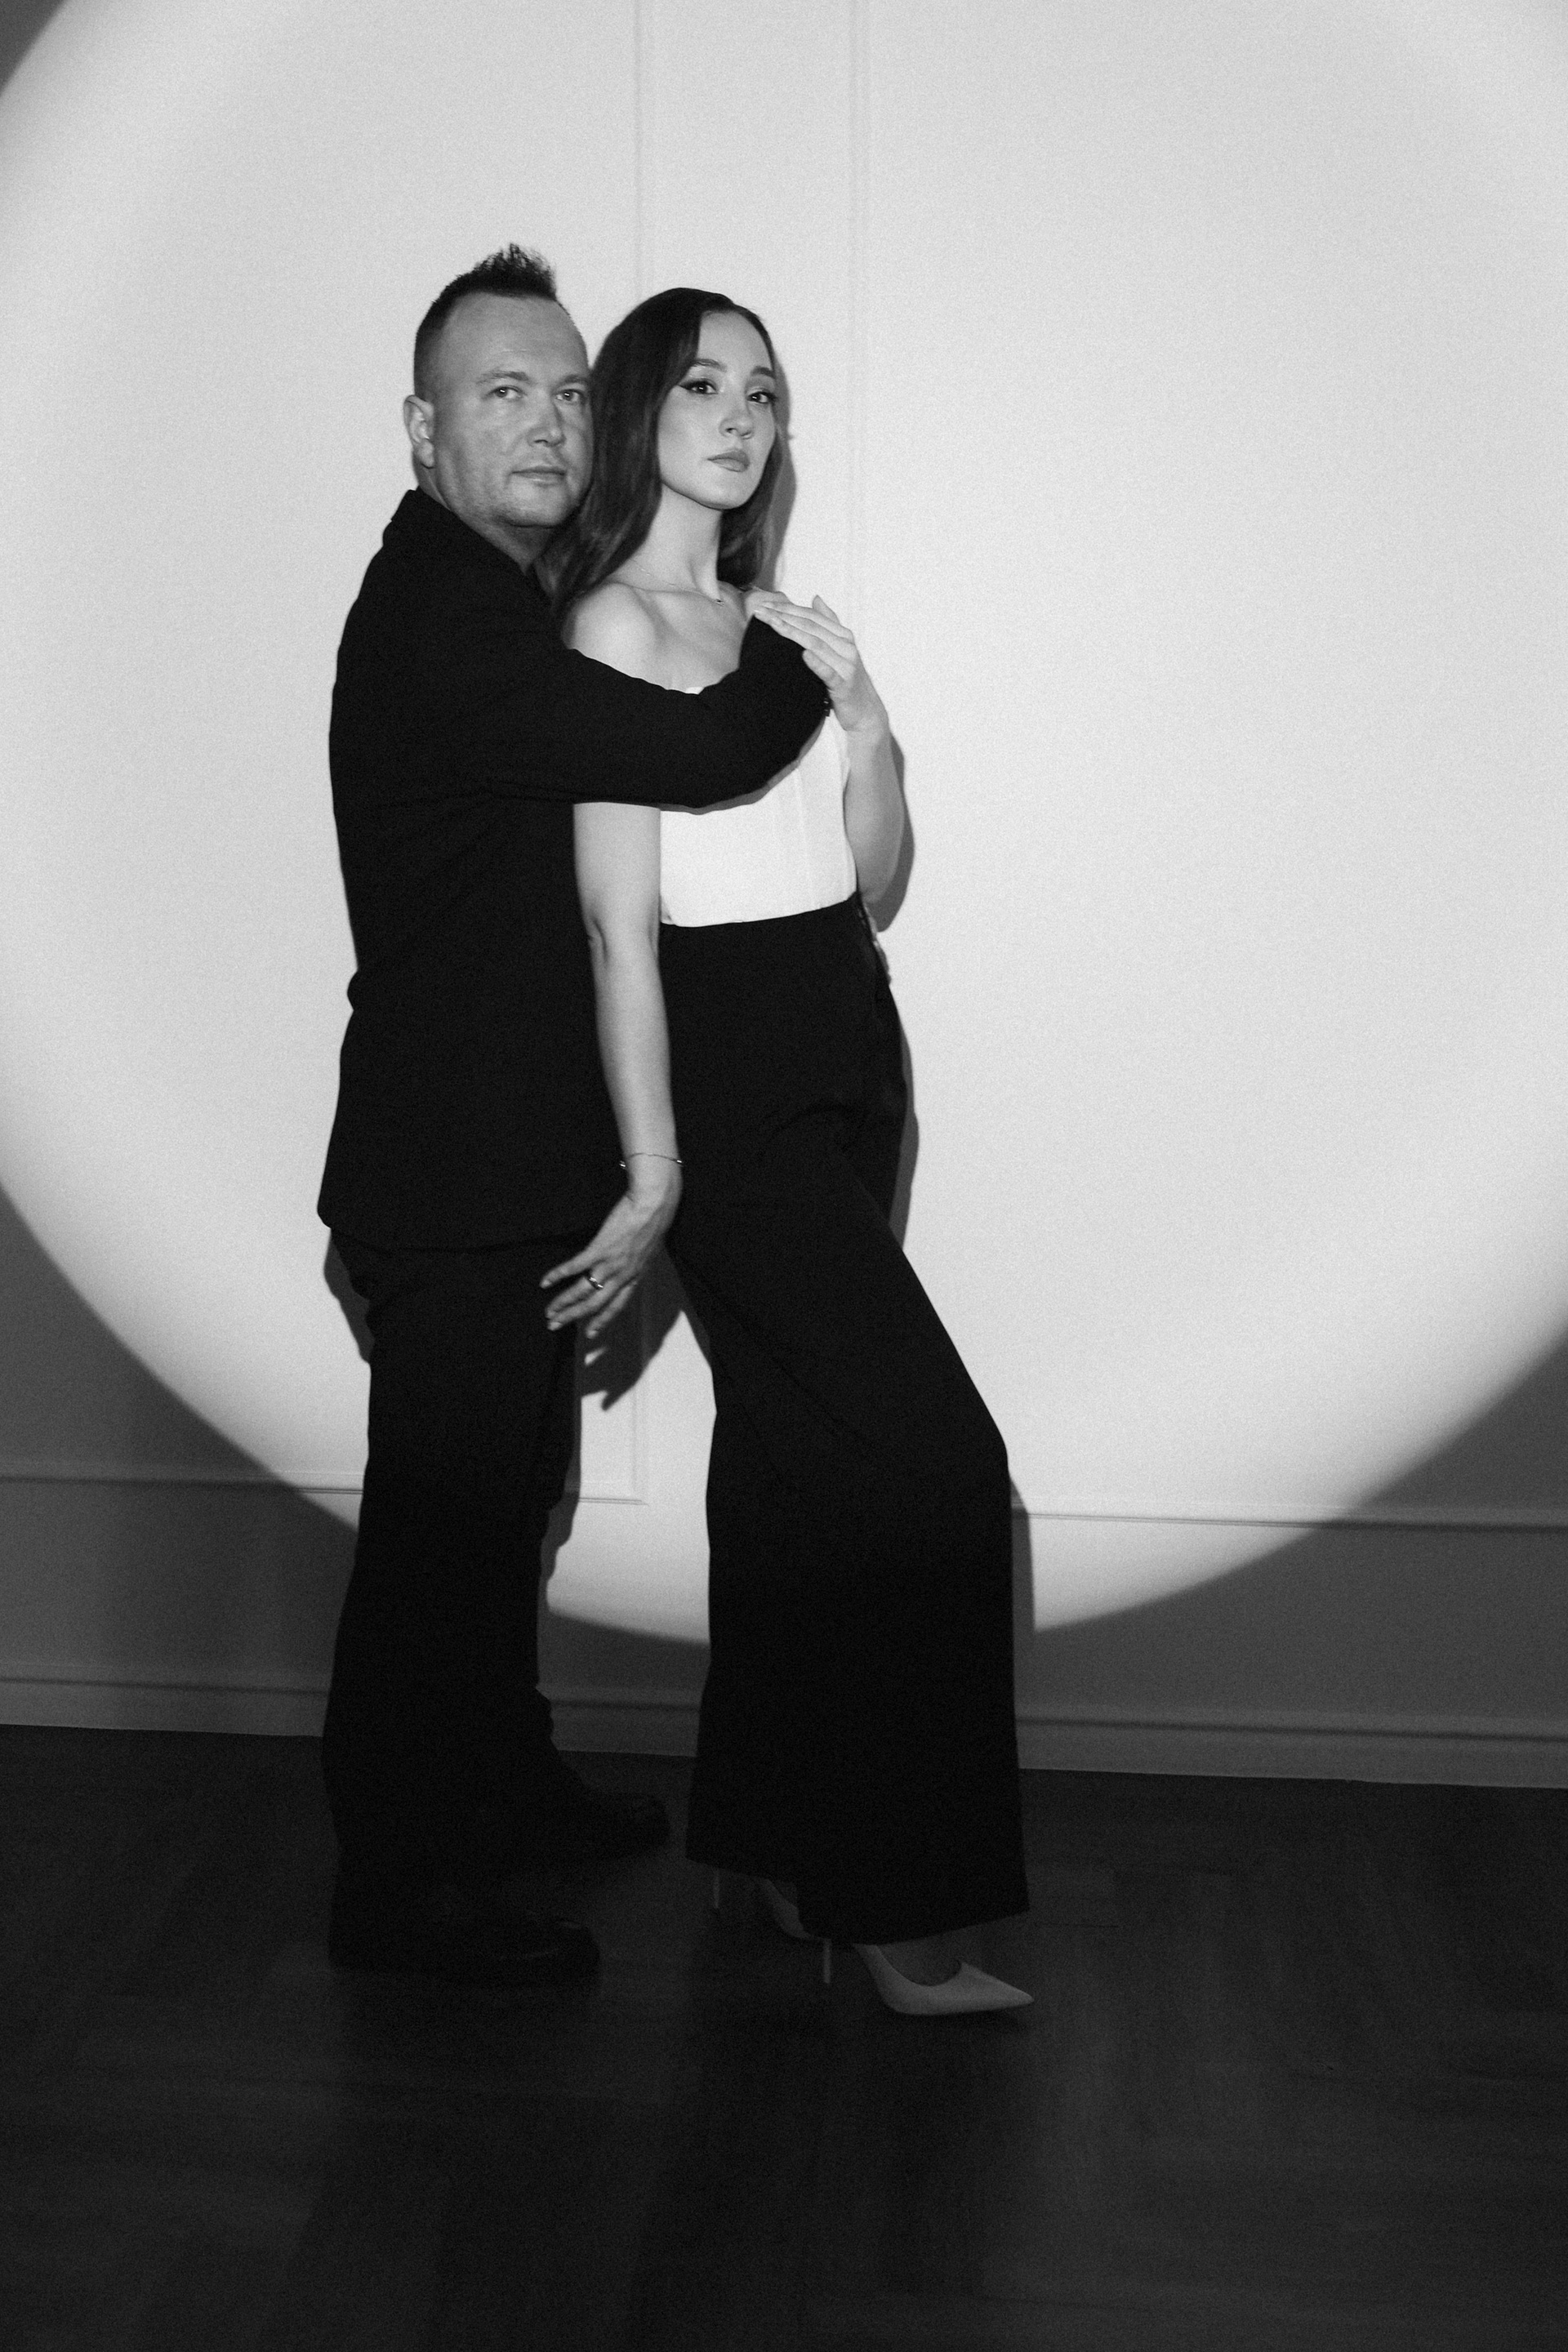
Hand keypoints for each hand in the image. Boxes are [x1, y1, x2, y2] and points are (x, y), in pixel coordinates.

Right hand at [541, 1162, 680, 1337]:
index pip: (616, 1307)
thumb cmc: (655, 1221)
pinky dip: (558, 1275)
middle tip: (556, 1325)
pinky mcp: (599, 1249)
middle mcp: (622, 1276)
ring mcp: (610, 1264)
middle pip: (594, 1305)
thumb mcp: (649, 1248)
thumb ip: (636, 1260)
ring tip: (549, 1312)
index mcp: (635, 1277)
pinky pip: (574, 1267)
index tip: (590, 1333)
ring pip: (582, 1292)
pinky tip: (545, 1281)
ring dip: (563, 1303)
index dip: (602, 1321)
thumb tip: (627, 1263)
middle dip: (573, 1317)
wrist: (653, 1205)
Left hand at [745, 594, 887, 738]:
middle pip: (811, 627)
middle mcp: (846, 647)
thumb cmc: (846, 680)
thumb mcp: (839, 648)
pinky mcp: (844, 685)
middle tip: (761, 612)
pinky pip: (829, 672)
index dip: (788, 608)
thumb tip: (816, 597)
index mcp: (843, 636)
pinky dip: (816, 663)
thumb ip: (829, 622)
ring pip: (816, 645)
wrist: (865, 711)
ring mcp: (846, 665)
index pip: (812, 616)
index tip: (765, 606)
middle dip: (784, 617)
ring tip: (772, 625)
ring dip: (792, 633)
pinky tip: (803, 655)